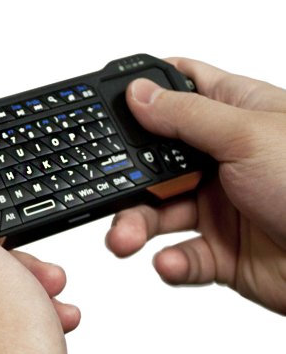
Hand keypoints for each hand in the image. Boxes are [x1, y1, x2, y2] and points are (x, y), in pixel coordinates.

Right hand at [106, 58, 285, 314]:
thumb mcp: (246, 136)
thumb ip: (186, 115)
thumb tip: (138, 94)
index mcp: (231, 118)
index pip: (179, 90)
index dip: (143, 94)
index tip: (108, 106)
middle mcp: (219, 160)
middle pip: (153, 160)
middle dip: (126, 177)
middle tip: (108, 189)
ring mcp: (218, 205)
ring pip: (157, 212)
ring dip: (135, 226)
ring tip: (126, 238)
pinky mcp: (219, 250)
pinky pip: (181, 255)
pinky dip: (171, 261)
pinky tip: (170, 262)